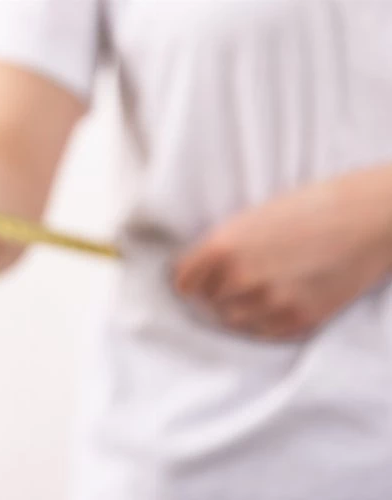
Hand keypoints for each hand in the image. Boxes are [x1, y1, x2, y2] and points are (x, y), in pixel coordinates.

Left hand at [174, 166, 391, 339]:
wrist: (366, 218)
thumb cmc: (307, 209)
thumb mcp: (250, 219)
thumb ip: (219, 248)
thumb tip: (194, 274)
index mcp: (223, 247)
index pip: (183, 282)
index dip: (191, 279)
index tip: (197, 279)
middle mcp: (241, 278)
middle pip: (208, 302)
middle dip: (217, 292)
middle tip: (239, 278)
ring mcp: (270, 302)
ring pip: (233, 320)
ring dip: (239, 308)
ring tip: (260, 288)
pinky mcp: (299, 319)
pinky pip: (263, 331)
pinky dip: (264, 320)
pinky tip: (279, 299)